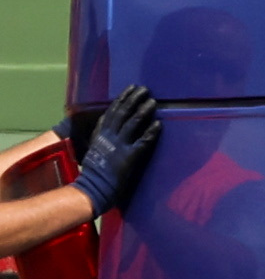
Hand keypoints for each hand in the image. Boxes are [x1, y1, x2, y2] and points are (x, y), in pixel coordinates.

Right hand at [61, 88, 156, 217]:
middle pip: (121, 114)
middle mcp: (108, 138)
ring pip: (132, 124)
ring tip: (152, 102)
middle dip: (133, 99)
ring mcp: (118, 147)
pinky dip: (150, 132)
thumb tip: (106, 125)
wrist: (92, 189)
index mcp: (99, 135)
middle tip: (144, 89)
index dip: (121, 99)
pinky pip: (142, 142)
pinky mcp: (128, 158)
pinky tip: (158, 124)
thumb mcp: (94, 149)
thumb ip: (101, 137)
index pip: (110, 112)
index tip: (130, 89)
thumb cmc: (93, 172)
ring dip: (143, 111)